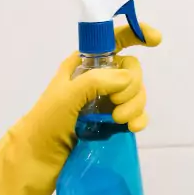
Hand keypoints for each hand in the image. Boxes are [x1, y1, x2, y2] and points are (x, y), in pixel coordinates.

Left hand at [21, 24, 161, 165]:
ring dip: (134, 106)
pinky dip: (139, 120)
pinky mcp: (112, 125)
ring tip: (118, 121)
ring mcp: (106, 103)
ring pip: (137, 94)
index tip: (155, 40)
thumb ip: (97, 82)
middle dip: (132, 86)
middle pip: (132, 71)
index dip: (136, 34)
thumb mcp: (66, 96)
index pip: (114, 40)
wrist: (37, 161)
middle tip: (115, 105)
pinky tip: (132, 129)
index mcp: (83, 65)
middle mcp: (97, 80)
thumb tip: (128, 79)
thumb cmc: (46, 123)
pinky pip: (137, 116)